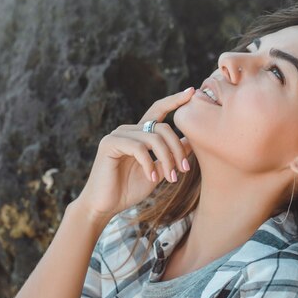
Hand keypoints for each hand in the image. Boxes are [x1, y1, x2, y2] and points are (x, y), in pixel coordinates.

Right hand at [74, 87, 194, 223]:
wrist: (105, 206)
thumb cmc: (129, 189)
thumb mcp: (158, 170)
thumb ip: (171, 154)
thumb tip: (191, 140)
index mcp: (140, 133)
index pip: (159, 110)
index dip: (175, 100)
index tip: (192, 91)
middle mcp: (128, 130)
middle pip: (163, 127)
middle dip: (177, 148)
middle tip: (184, 170)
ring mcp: (117, 135)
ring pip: (153, 137)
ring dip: (167, 159)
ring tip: (171, 178)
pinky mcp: (109, 144)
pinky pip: (138, 148)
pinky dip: (149, 164)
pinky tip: (152, 178)